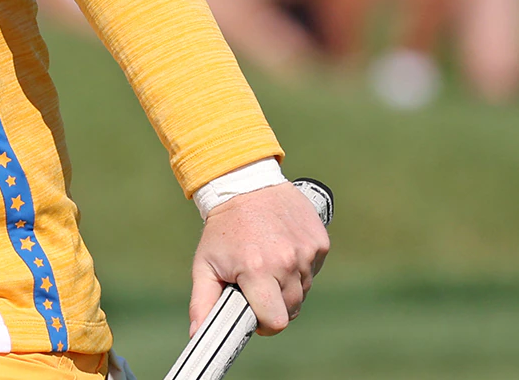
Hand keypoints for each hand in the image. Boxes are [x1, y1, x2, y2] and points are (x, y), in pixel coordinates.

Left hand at [189, 182, 328, 336]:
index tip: (255, 313)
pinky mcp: (320, 242)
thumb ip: (202, 301)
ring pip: (304, 290)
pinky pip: (314, 269)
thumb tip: (198, 334)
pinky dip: (301, 266)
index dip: (265, 324)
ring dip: (288, 284)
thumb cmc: (222, 229)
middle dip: (275, 304)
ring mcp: (306, 251)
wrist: (245, 183)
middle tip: (258, 285)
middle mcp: (286, 262)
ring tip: (268, 262)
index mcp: (257, 270)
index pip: (276, 321)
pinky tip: (283, 249)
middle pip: (291, 309)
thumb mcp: (205, 264)